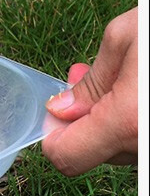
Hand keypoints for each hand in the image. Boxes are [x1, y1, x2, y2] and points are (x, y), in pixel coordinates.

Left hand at [42, 8, 138, 175]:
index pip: (67, 158)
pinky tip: (142, 89)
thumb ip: (90, 81)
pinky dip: (138, 123)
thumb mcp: (127, 38)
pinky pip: (146, 143)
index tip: (57, 112)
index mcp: (127, 123)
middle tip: (85, 80)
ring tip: (127, 78)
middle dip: (86, 121)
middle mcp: (149, 148)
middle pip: (99, 154)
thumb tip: (63, 108)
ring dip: (115, 121)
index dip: (54, 134)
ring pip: (128, 150)